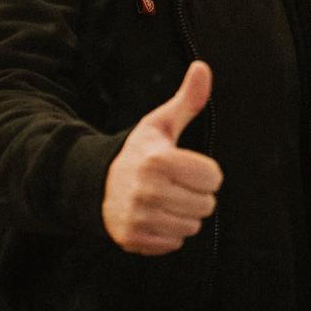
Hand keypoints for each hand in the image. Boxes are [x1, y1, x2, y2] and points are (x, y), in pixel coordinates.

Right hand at [102, 61, 223, 255]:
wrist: (95, 183)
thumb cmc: (140, 152)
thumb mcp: (161, 124)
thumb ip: (188, 100)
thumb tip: (203, 66)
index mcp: (158, 160)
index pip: (214, 178)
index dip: (205, 173)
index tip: (186, 167)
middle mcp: (146, 190)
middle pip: (207, 205)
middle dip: (196, 195)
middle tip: (174, 185)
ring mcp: (137, 217)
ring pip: (193, 226)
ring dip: (184, 215)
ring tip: (164, 200)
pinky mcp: (132, 239)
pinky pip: (175, 243)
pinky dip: (169, 233)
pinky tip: (154, 216)